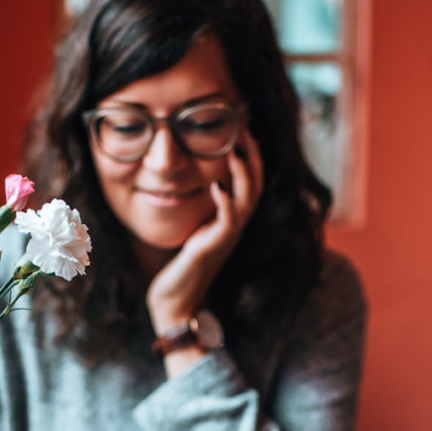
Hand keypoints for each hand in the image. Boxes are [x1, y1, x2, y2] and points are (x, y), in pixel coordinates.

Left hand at [146, 129, 262, 334]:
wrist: (175, 302)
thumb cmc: (179, 269)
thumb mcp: (191, 231)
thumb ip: (198, 212)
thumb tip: (197, 187)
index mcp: (229, 221)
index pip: (250, 182)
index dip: (251, 156)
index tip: (244, 129)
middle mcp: (233, 228)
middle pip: (256, 185)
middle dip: (252, 156)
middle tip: (245, 127)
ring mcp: (225, 238)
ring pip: (247, 200)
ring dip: (243, 173)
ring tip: (236, 149)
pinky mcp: (212, 248)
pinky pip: (227, 222)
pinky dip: (225, 202)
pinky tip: (217, 186)